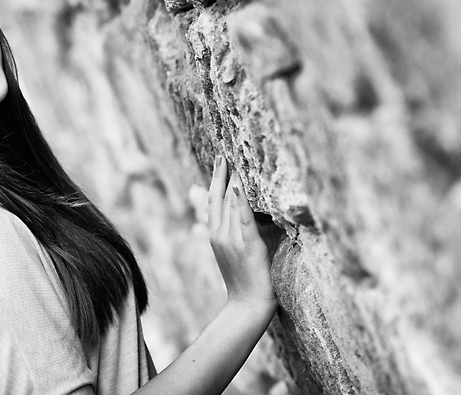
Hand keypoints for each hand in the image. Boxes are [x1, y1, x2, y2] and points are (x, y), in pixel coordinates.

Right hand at [208, 156, 276, 310]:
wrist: (247, 305)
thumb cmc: (245, 280)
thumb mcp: (232, 253)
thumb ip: (232, 231)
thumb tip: (238, 212)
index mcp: (215, 235)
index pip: (213, 202)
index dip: (215, 181)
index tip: (219, 162)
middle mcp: (220, 234)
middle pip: (218, 198)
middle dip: (220, 175)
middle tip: (223, 155)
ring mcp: (232, 239)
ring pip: (230, 203)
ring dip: (233, 180)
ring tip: (233, 161)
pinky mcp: (247, 244)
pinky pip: (243, 217)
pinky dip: (241, 201)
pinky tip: (238, 185)